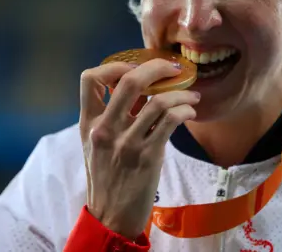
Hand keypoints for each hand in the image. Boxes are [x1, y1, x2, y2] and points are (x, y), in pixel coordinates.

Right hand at [79, 58, 199, 238]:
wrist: (111, 215)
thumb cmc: (108, 175)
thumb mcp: (98, 142)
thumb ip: (113, 114)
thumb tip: (142, 85)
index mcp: (88, 122)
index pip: (89, 78)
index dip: (115, 65)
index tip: (136, 67)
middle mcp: (104, 129)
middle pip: (130, 81)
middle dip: (157, 67)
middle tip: (174, 68)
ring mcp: (126, 143)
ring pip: (158, 101)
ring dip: (182, 93)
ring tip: (192, 96)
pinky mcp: (147, 156)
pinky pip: (171, 121)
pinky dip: (185, 111)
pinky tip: (190, 113)